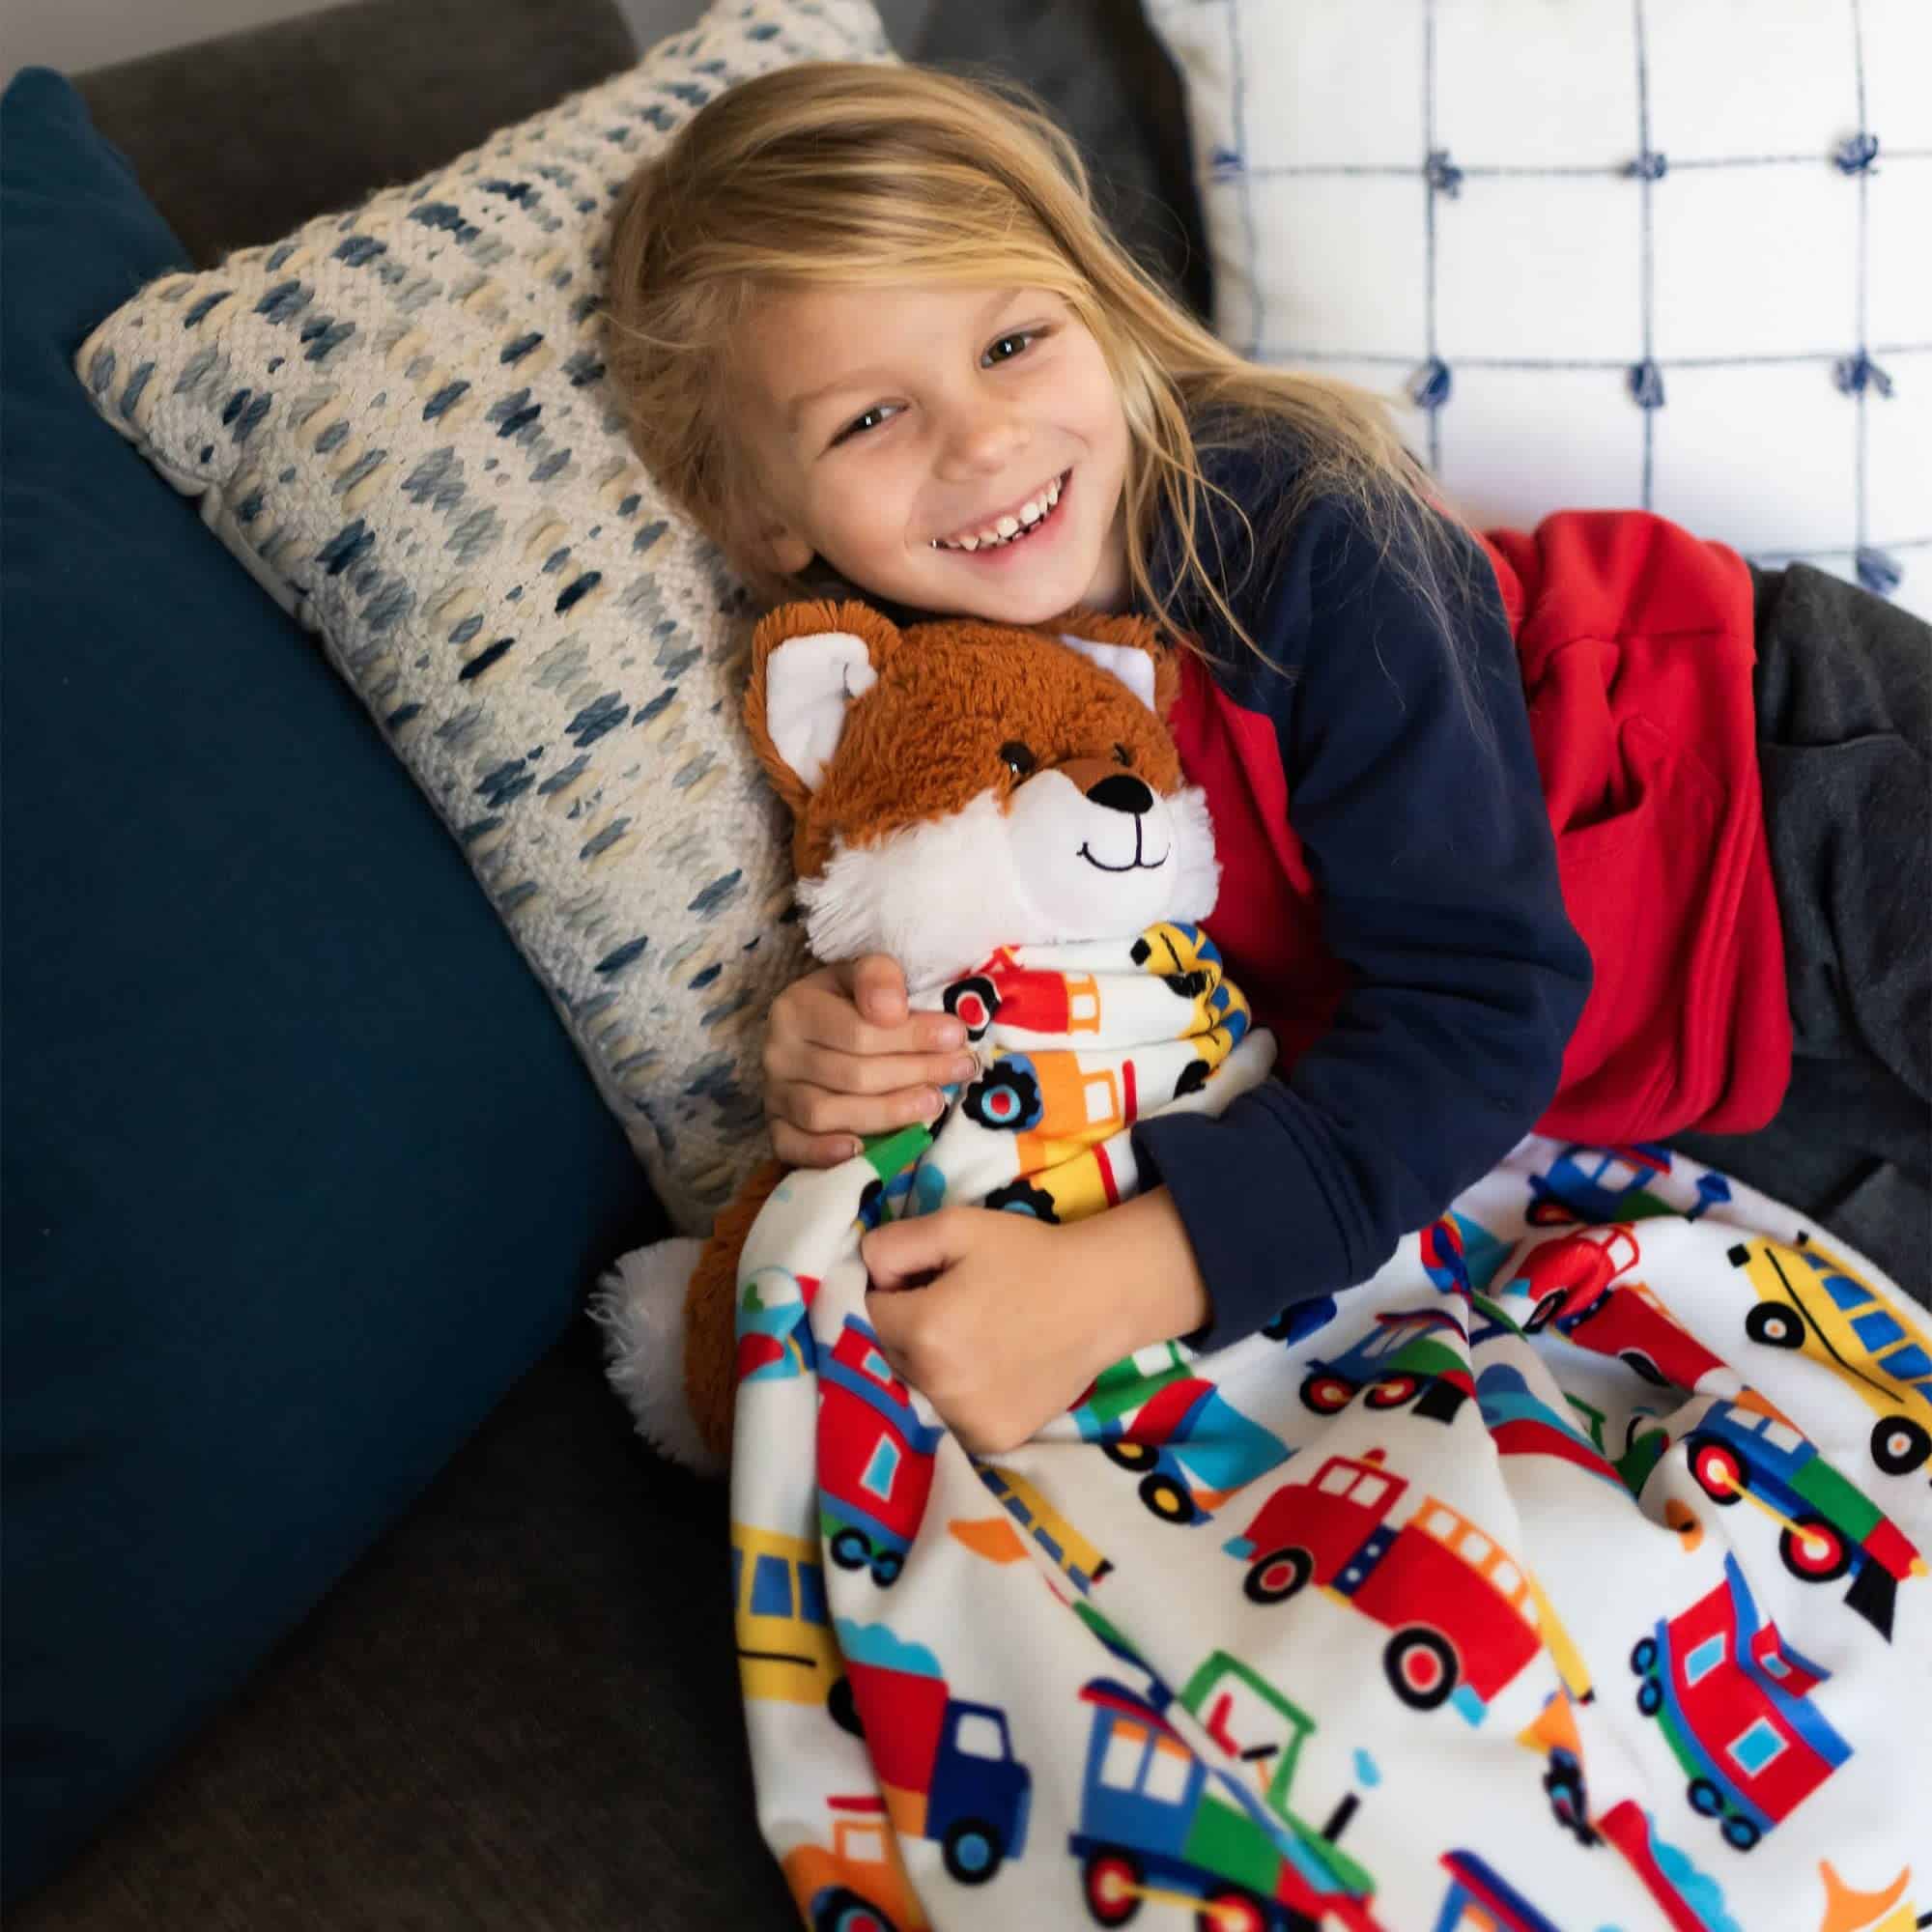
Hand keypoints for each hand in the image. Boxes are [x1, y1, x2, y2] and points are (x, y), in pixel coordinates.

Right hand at [763, 955, 975, 1166]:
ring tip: (933, 1103)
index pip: (858, 1031)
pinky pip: (792, 1146)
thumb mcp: (863, 973)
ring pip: (826, 1114)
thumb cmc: (849, 1002)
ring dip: (885, 1113)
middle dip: (914, 1073)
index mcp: (796, 1008)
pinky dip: (823, 1153)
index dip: (912, 1037)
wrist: (816, 1029)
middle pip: (851, 1075)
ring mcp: (774, 1094)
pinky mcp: (776, 1128)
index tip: (956, 1036)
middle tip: (960, 1069)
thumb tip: (893, 1012)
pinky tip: (862, 1150)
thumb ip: (878, 977)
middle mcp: (777, 1052)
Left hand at [861, 1192, 1209, 1455]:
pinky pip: (950, 1418)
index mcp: (922, 1330)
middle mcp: (937, 1384)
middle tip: (954, 1307)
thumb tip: (865, 1273)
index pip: (869, 1313)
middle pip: (888, 1356)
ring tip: (975, 1339)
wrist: (1101, 1297)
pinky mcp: (992, 1438)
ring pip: (916, 1391)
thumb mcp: (956, 1226)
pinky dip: (960, 1398)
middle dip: (906, 1332)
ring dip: (930, 1368)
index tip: (929, 1281)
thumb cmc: (1028, 1255)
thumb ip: (891, 1244)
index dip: (895, 1292)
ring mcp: (966, 1418)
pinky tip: (990, 1370)